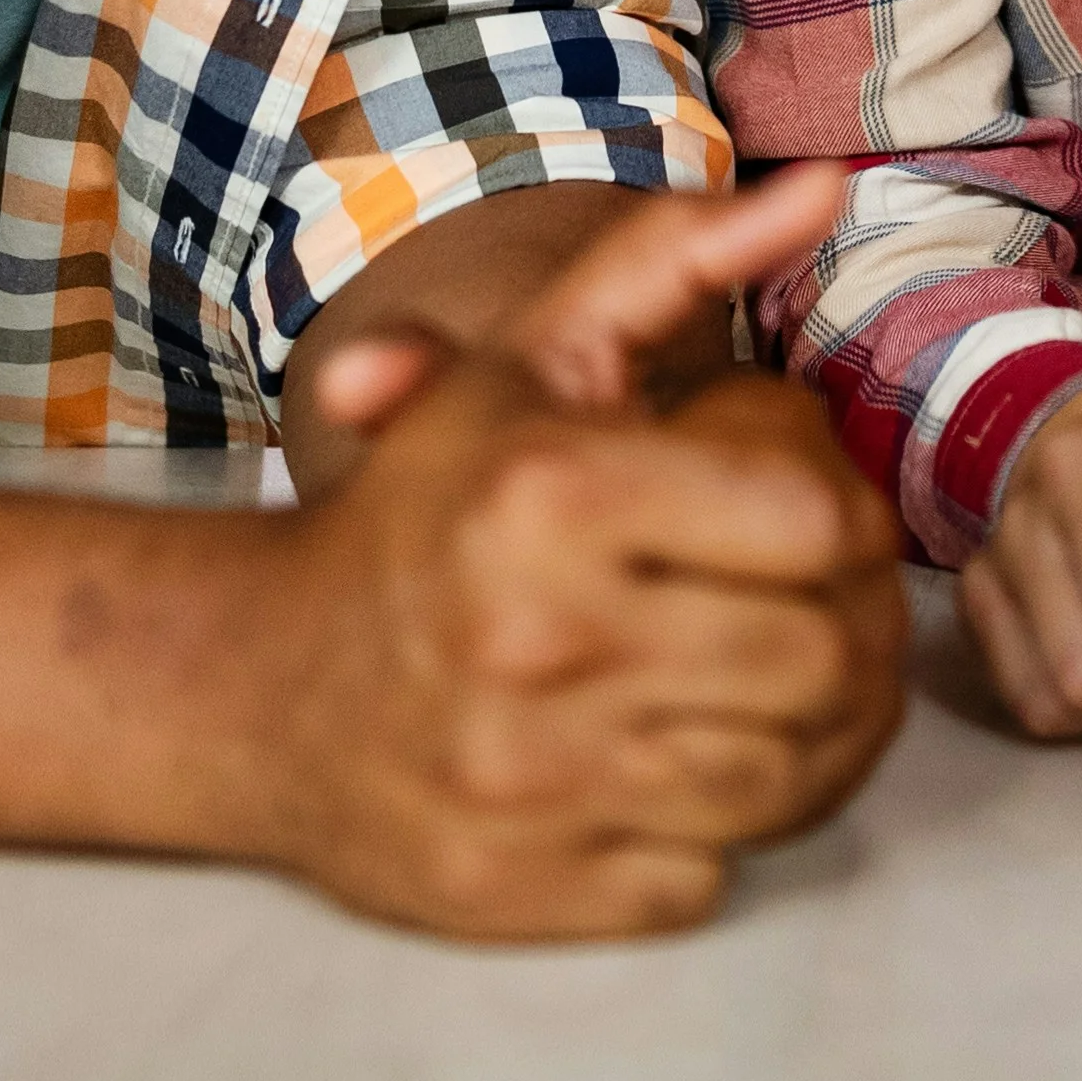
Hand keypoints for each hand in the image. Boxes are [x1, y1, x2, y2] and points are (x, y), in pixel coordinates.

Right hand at [253, 171, 912, 937]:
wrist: (250, 682)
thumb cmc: (429, 504)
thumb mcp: (531, 358)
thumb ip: (676, 257)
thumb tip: (825, 187)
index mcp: (552, 491)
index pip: (818, 525)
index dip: (831, 521)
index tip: (789, 520)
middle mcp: (535, 638)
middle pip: (819, 662)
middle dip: (831, 634)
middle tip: (793, 613)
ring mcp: (523, 780)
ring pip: (779, 785)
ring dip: (790, 743)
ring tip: (744, 691)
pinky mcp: (514, 893)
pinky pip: (698, 880)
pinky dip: (699, 837)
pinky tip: (658, 771)